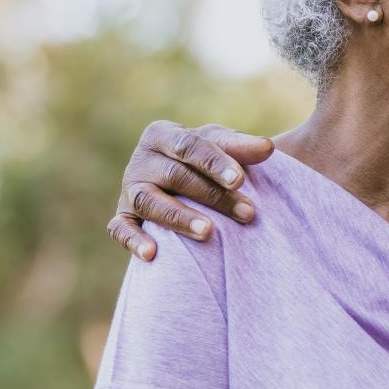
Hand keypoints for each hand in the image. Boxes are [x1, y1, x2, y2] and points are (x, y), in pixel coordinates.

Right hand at [105, 121, 274, 260]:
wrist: (180, 184)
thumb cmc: (205, 162)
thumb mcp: (220, 148)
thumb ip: (241, 148)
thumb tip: (268, 148)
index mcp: (163, 135)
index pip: (189, 146)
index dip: (215, 163)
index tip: (241, 180)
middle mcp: (141, 160)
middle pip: (175, 176)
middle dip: (212, 196)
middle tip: (247, 213)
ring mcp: (129, 190)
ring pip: (149, 202)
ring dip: (178, 218)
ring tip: (208, 232)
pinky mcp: (123, 217)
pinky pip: (120, 228)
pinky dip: (133, 240)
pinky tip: (152, 254)